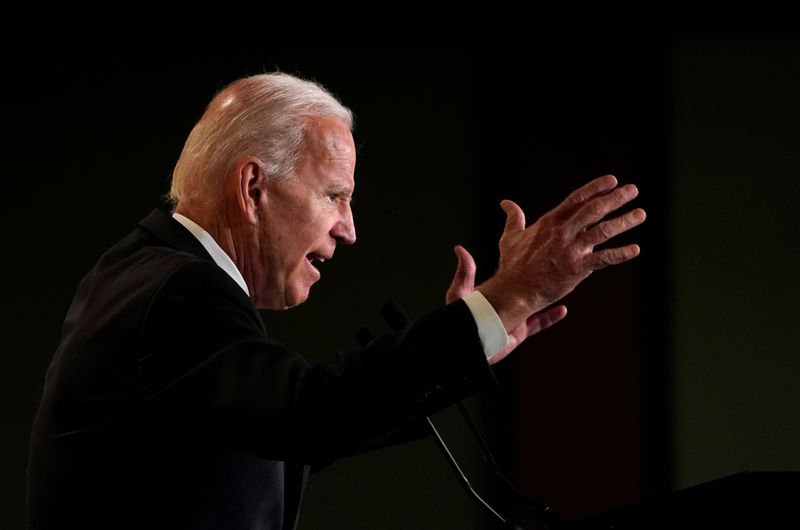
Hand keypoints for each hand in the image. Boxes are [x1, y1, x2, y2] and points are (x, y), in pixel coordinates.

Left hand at [446, 244, 566, 364]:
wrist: (465, 346)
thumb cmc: (459, 319)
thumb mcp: (460, 293)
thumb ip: (464, 273)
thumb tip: (459, 248)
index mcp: (495, 290)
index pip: (513, 274)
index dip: (524, 263)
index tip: (537, 251)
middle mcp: (508, 302)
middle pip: (528, 287)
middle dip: (542, 277)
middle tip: (557, 264)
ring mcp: (515, 316)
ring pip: (538, 303)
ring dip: (550, 294)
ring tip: (565, 282)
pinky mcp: (520, 332)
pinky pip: (539, 323)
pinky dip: (551, 317)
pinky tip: (563, 309)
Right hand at [477, 175, 645, 333]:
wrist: (515, 290)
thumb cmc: (513, 265)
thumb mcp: (510, 237)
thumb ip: (513, 218)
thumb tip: (506, 203)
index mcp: (549, 222)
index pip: (577, 199)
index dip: (596, 188)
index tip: (613, 181)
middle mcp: (562, 232)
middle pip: (594, 209)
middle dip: (616, 198)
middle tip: (633, 190)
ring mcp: (570, 250)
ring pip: (603, 230)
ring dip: (624, 221)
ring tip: (640, 214)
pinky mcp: (577, 268)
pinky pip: (604, 258)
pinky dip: (621, 254)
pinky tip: (635, 249)